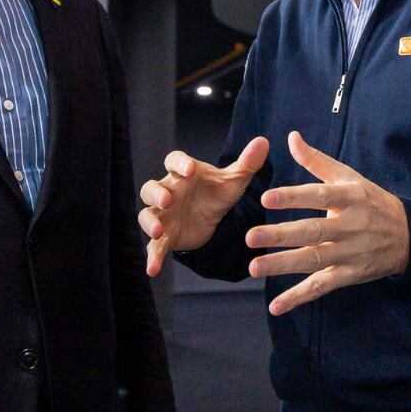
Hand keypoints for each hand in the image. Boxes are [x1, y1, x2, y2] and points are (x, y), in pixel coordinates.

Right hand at [140, 136, 269, 275]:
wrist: (214, 221)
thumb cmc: (218, 194)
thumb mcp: (235, 181)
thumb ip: (247, 163)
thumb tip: (264, 141)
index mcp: (183, 174)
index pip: (173, 161)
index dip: (178, 163)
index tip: (188, 169)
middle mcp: (168, 192)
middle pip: (150, 188)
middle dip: (156, 193)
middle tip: (168, 199)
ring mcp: (163, 215)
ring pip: (146, 214)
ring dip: (150, 222)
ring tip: (158, 231)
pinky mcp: (165, 237)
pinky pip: (153, 246)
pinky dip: (152, 257)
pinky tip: (152, 270)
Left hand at [245, 131, 409, 316]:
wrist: (409, 235)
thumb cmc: (371, 201)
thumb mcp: (349, 177)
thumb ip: (317, 161)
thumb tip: (291, 138)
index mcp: (349, 198)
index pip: (319, 195)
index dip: (293, 197)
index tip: (266, 198)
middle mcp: (350, 226)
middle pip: (313, 231)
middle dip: (281, 235)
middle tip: (250, 236)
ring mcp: (350, 253)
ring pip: (314, 260)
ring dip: (284, 265)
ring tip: (254, 268)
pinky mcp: (350, 275)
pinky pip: (322, 287)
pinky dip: (299, 298)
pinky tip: (276, 306)